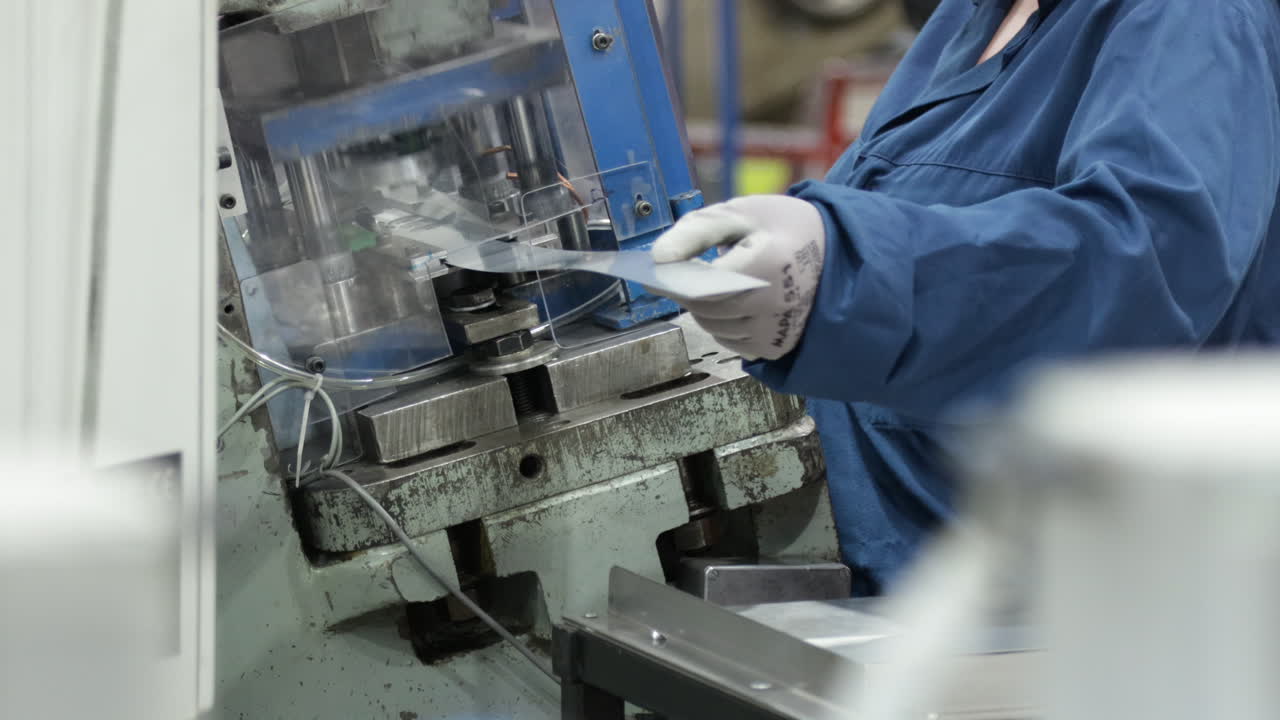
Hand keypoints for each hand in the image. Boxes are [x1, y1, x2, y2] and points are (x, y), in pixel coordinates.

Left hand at [651, 195, 825, 360]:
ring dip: (705, 306)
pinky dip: (723, 321)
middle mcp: (776, 305)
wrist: (833, 253)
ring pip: (713, 326)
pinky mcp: (775, 347)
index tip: (658, 268)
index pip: (703, 286)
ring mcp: (777, 330)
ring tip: (725, 280)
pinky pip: (728, 340)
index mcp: (769, 265)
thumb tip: (658, 257)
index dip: (674, 280)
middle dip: (690, 289)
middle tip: (699, 266)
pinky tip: (739, 300)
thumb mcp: (741, 213)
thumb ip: (697, 231)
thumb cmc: (781, 228)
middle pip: (704, 308)